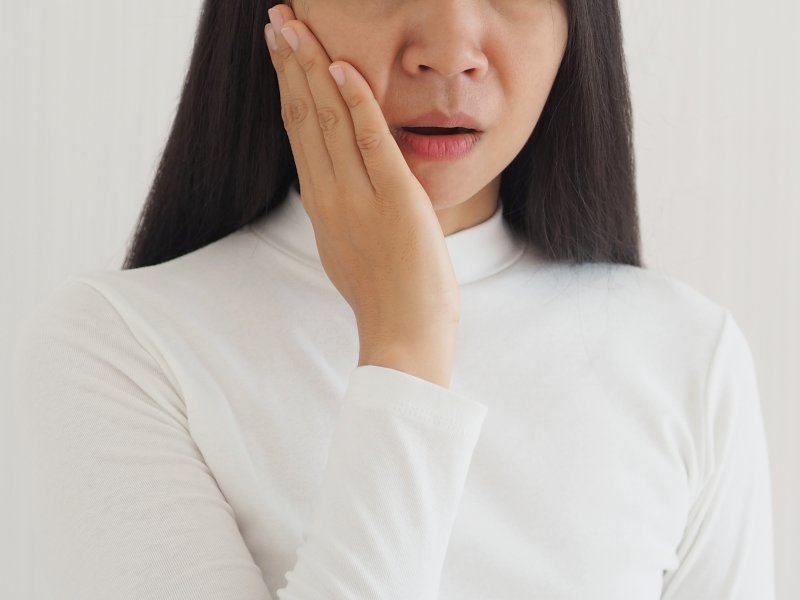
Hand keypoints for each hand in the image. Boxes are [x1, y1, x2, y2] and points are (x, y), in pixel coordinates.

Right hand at [264, 5, 460, 367]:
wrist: (403, 336)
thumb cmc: (386, 298)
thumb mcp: (350, 249)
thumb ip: (342, 212)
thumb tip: (336, 188)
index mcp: (321, 206)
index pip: (299, 134)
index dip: (288, 87)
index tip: (280, 52)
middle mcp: (330, 197)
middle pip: (303, 117)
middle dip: (289, 64)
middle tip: (276, 20)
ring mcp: (358, 198)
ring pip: (326, 121)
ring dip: (311, 68)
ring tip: (295, 26)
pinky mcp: (394, 200)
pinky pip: (369, 142)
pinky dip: (354, 102)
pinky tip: (342, 67)